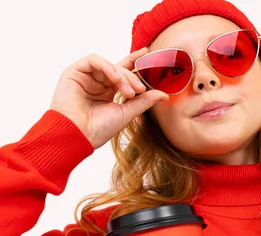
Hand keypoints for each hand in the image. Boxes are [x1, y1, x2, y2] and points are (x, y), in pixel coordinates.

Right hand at [49, 49, 168, 149]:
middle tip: (140, 90)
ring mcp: (85, 77)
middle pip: (119, 69)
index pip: (123, 72)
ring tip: (129, 91)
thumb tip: (164, 94)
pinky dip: (108, 67)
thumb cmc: (98, 129)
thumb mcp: (126, 113)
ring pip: (109, 65)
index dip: (134, 61)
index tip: (147, 53)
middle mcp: (97, 83)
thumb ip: (144, 101)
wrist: (78, 135)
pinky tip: (115, 78)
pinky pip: (94, 60)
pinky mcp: (74, 72)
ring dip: (122, 75)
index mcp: (108, 92)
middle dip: (132, 78)